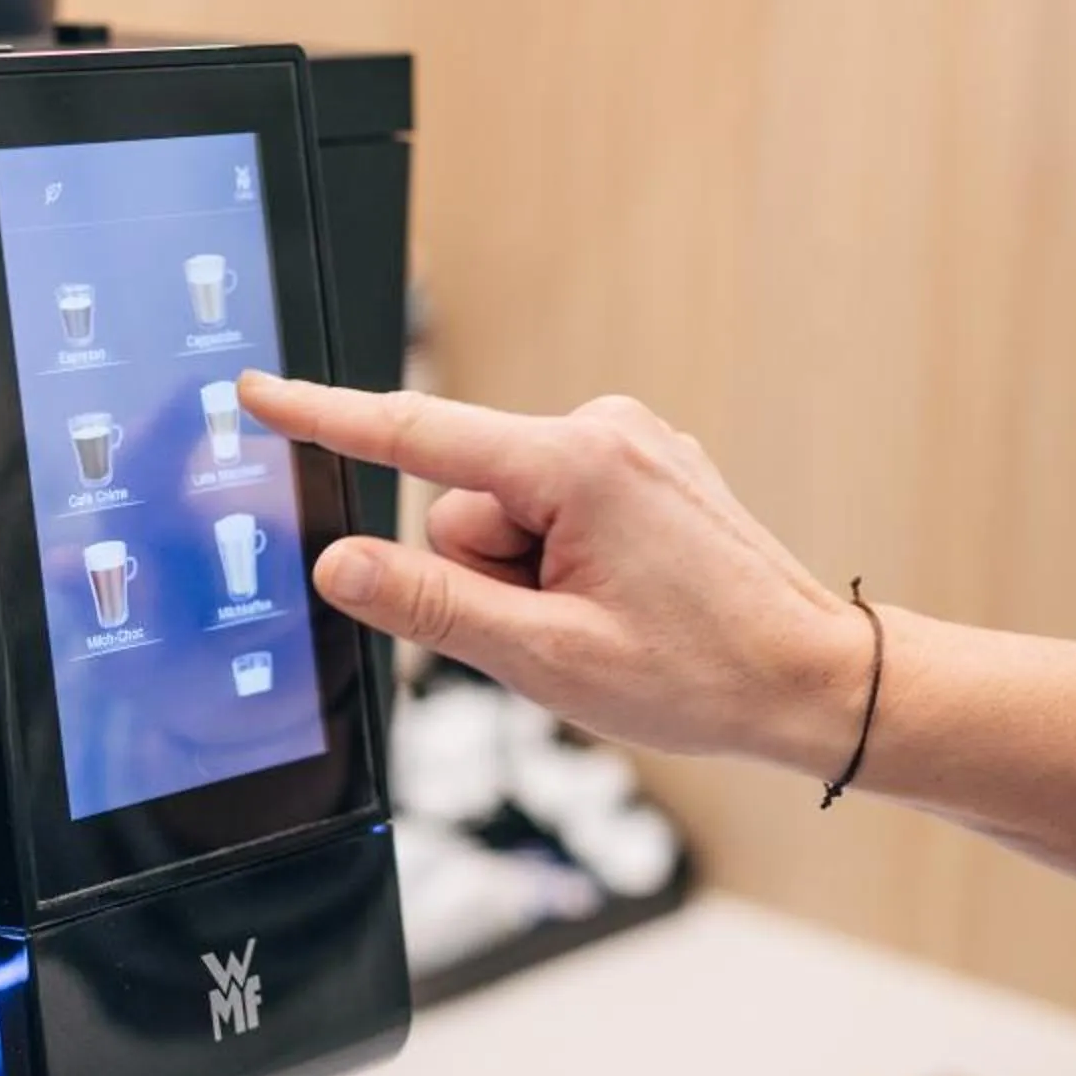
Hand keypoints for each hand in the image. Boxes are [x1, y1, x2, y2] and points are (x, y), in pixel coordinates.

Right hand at [240, 373, 872, 772]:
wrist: (818, 682)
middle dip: (488, 574)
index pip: (416, 435)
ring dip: (527, 577)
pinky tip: (622, 602)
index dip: (325, 417)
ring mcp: (627, 444)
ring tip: (603, 622)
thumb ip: (430, 605)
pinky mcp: (640, 467)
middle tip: (562, 630)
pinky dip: (560, 563)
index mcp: (576, 465)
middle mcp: (601, 430)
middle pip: (463, 503)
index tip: (257, 393)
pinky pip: (549, 512)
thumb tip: (338, 563)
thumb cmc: (703, 677)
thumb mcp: (547, 658)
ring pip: (504, 515)